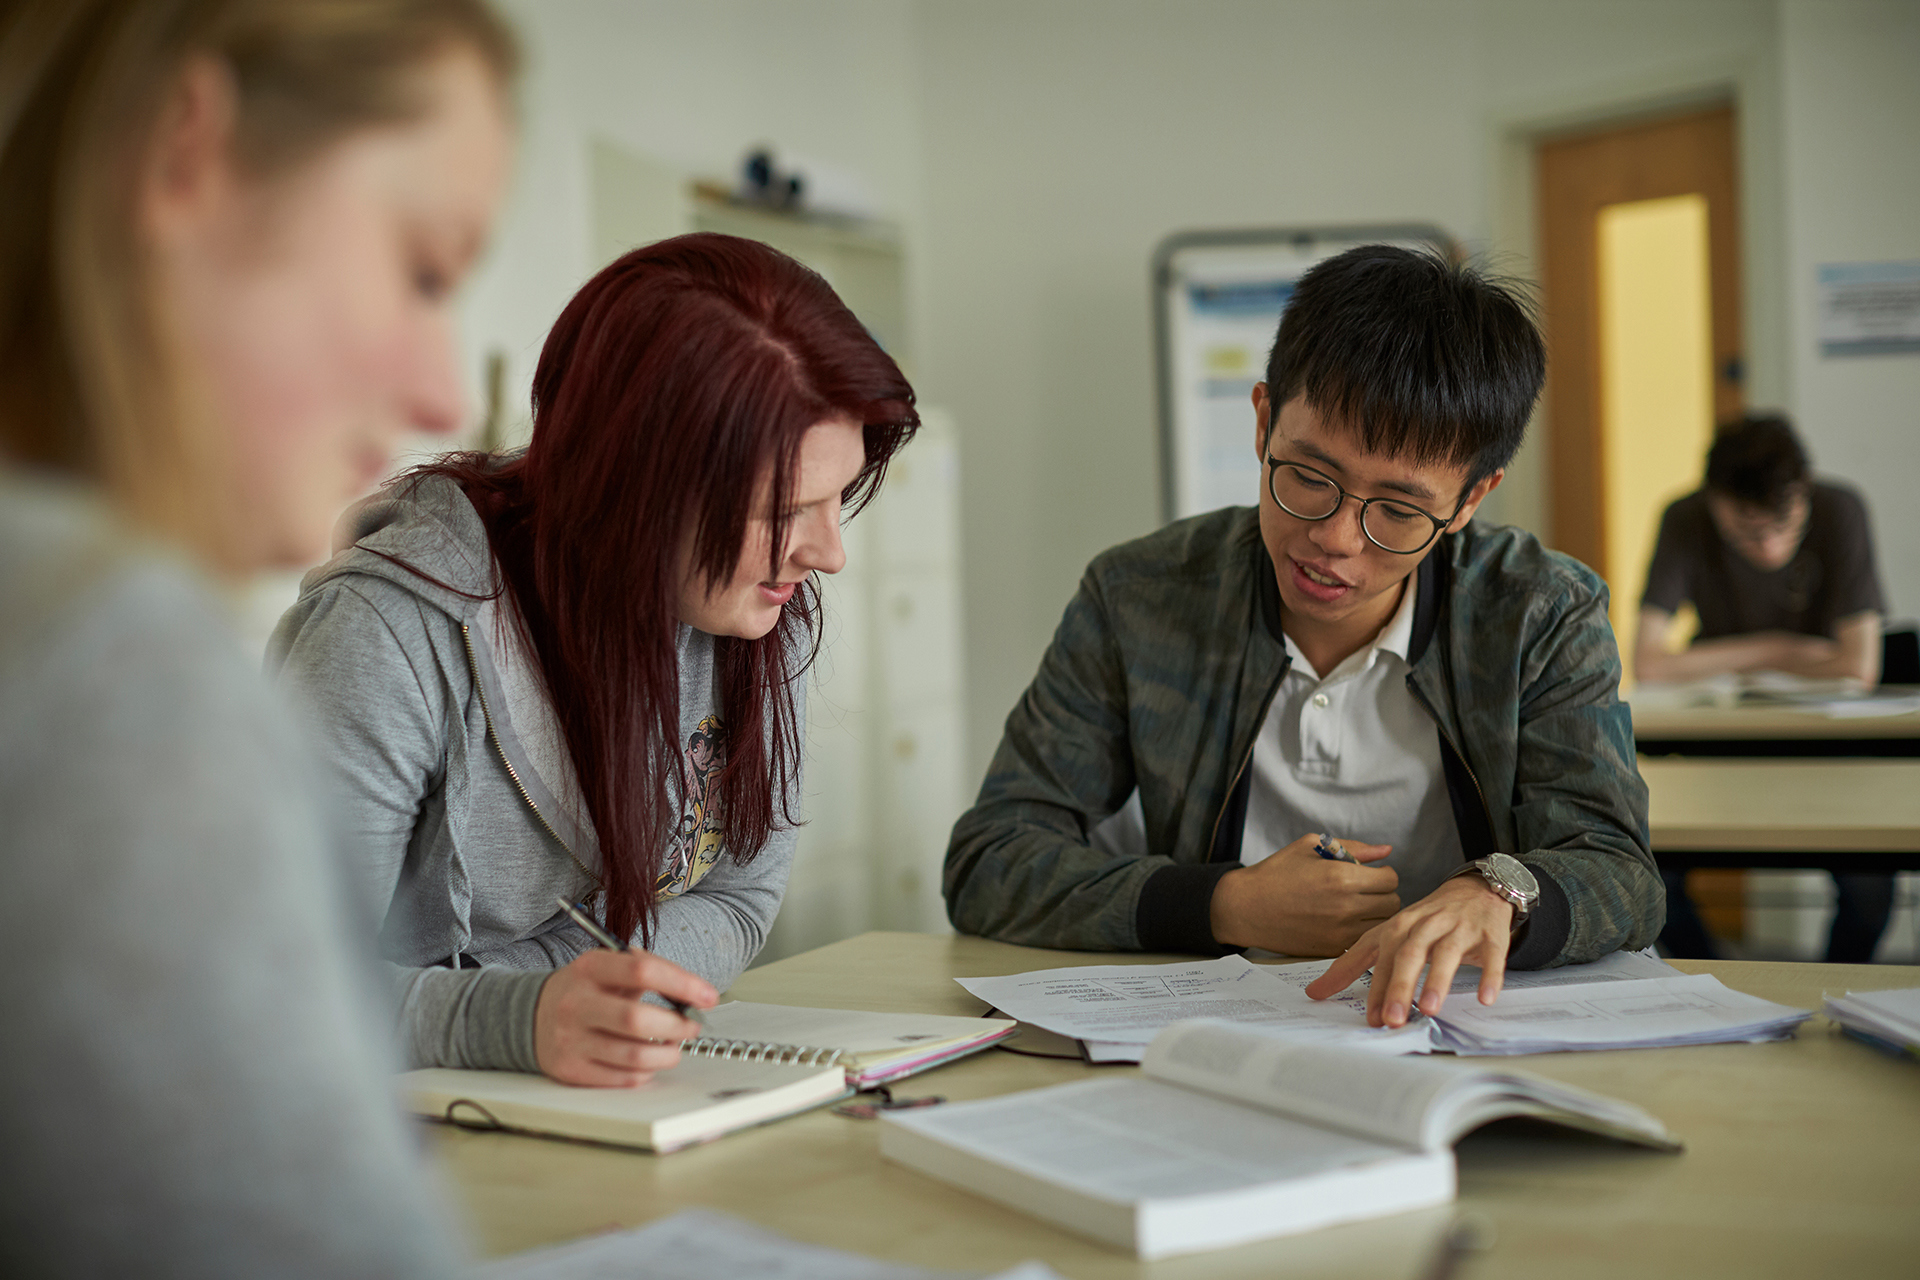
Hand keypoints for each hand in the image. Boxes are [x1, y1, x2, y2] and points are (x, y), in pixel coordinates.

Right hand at [533, 949, 716, 1086]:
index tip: (707, 996)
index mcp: (589, 968)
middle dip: (677, 1026)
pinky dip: (646, 1072)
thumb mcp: (607, 967)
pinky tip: (649, 1061)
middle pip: (637, 1019)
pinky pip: (622, 1078)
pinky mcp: (571, 1070)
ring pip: (634, 1057)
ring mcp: (571, 1039)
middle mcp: (576, 1003)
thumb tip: (694, 993)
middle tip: (692, 1026)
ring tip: (674, 1046)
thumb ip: (648, 971)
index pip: (643, 970)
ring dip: (667, 1055)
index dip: (683, 984)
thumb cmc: (585, 990)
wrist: (532, 1016)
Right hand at [1208, 833, 1398, 955]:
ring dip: (1375, 915)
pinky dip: (1359, 931)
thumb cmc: (1276, 873)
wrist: (1245, 908)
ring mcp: (1340, 932)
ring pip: (1382, 925)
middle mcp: (1345, 906)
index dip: (1383, 873)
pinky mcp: (1332, 949)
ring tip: (1355, 906)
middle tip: (1365, 890)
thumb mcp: (1311, 847)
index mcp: (1342, 877)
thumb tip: (1386, 851)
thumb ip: (1353, 848)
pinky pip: (1363, 940)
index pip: (1390, 879)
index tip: (1371, 874)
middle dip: (1382, 894)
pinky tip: (1342, 921)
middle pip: (1392, 904)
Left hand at [1304, 875, 1513, 1026]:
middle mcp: (1427, 925)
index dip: (1376, 987)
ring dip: (1437, 981)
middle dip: (1399, 986)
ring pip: (1446, 953)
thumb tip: (1315, 992)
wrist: (1476, 889)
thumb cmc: (1427, 920)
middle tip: (1392, 1019)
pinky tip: (1484, 997)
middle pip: (1410, 954)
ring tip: (1429, 1009)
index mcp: (1399, 926)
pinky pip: (1492, 955)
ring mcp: (1460, 928)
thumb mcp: (1387, 935)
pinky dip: (1489, 975)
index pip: (1382, 956)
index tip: (1370, 1017)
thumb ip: (1353, 963)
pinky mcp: (1490, 934)